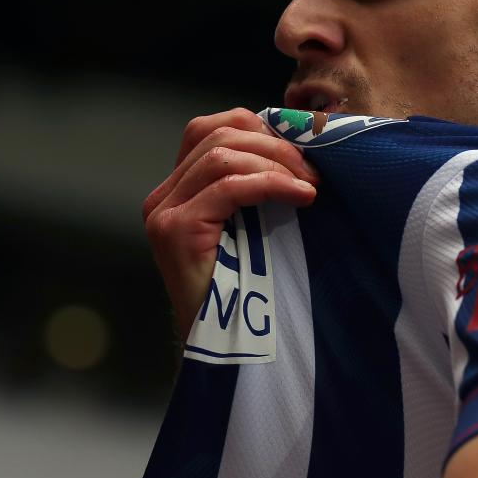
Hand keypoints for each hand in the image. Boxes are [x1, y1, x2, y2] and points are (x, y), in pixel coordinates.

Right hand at [143, 108, 318, 339]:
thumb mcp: (257, 224)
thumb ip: (260, 185)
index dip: (259, 127)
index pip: (211, 128)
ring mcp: (164, 212)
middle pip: (217, 133)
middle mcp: (163, 197)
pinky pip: (228, 187)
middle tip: (315, 170)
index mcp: (179, 190)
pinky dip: (271, 184)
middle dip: (274, 144)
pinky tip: (301, 196)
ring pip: (223, 155)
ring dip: (276, 163)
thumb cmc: (252, 291)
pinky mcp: (175, 230)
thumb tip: (303, 143)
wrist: (230, 349)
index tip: (302, 150)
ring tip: (310, 186)